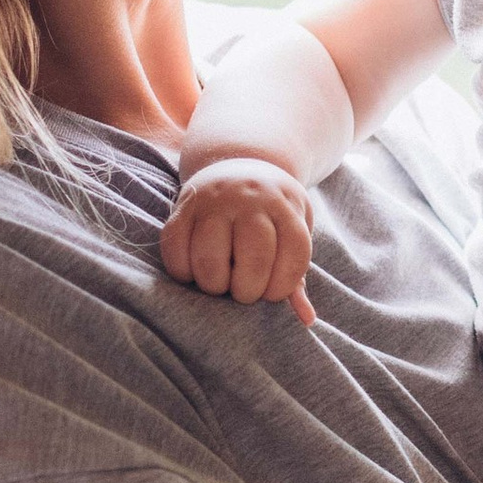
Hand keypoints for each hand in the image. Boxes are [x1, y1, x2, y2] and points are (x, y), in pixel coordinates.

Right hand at [158, 159, 316, 318]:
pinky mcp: (184, 206)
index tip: (271, 295)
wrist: (238, 163)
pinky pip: (175, 247)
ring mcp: (215, 200)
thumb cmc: (270, 215)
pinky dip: (182, 271)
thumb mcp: (292, 232)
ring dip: (213, 284)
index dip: (282, 286)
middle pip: (255, 257)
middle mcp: (252, 200)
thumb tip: (307, 319)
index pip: (294, 253)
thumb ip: (295, 276)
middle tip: (243, 293)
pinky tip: (193, 274)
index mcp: (285, 208)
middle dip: (248, 290)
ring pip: (210, 256)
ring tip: (218, 284)